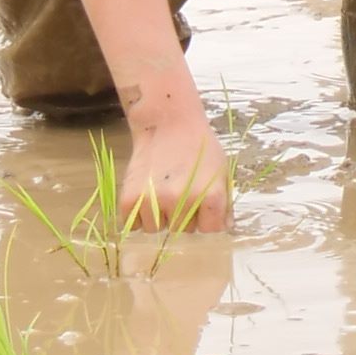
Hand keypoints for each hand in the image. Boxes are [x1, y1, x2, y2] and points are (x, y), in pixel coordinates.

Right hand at [109, 68, 231, 234]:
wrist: (167, 123)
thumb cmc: (198, 147)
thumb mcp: (221, 170)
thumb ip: (224, 203)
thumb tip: (225, 230)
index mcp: (210, 196)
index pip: (210, 231)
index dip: (207, 220)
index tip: (202, 208)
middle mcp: (182, 201)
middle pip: (183, 231)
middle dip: (183, 218)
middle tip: (179, 193)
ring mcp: (155, 201)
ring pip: (157, 230)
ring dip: (159, 218)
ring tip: (161, 193)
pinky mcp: (130, 199)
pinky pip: (133, 225)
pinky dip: (137, 216)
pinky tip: (145, 197)